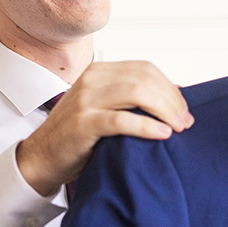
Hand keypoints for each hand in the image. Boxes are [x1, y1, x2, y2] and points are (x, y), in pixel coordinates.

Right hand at [16, 60, 192, 196]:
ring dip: (164, 110)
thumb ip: (130, 98)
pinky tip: (162, 134)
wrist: (41, 157)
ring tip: (178, 128)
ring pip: (137, 92)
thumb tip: (174, 96)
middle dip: (171, 100)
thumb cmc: (78, 136)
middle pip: (145, 78)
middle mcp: (92, 80)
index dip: (170, 87)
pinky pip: (122, 120)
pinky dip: (147, 126)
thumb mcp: (103, 108)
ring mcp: (86, 100)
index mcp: (99, 72)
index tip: (184, 109)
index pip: (145, 69)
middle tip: (186, 121)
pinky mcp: (83, 123)